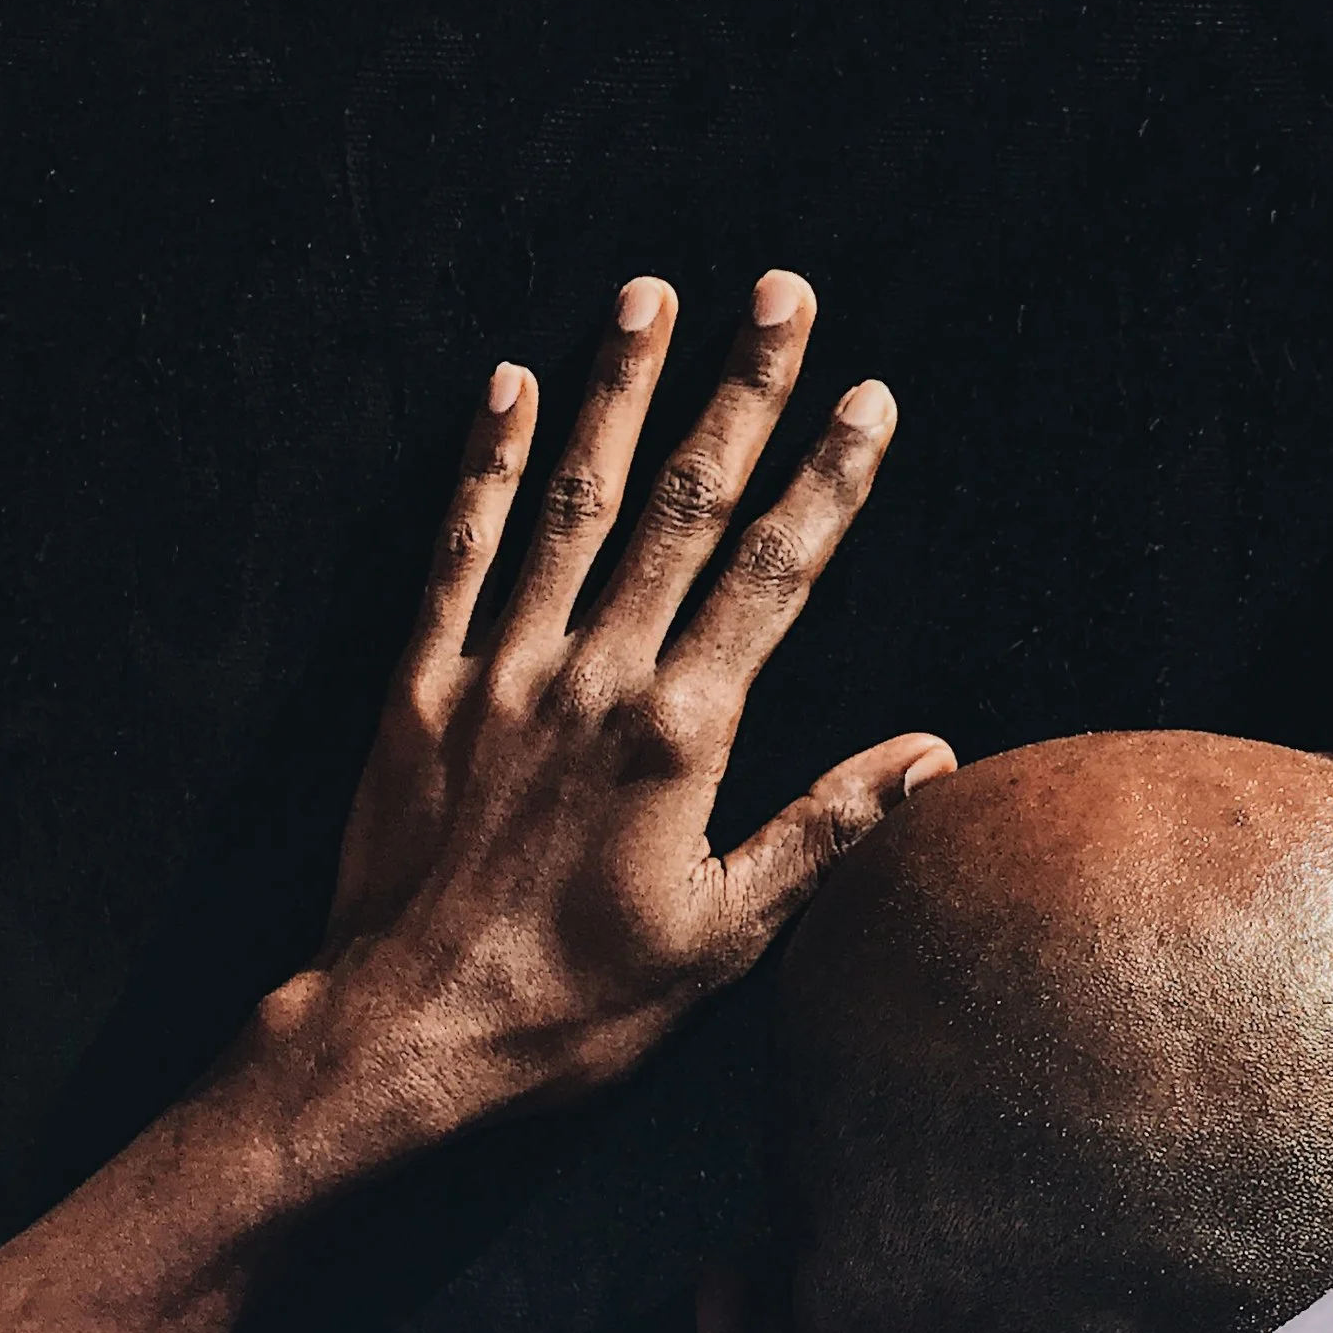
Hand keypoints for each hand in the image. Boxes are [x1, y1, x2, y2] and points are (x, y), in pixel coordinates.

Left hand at [286, 266, 952, 1151]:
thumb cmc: (576, 1008)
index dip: (831, 477)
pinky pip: (456, 549)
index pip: (777, 573)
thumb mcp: (726, 937)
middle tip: (780, 294)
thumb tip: (928, 753)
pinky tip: (508, 386)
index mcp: (682, 733)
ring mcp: (500, 672)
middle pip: (686, 505)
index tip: (872, 396)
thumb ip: (824, 830)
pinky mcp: (419, 688)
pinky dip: (483, 463)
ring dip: (617, 390)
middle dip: (741, 390)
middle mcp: (595, 678)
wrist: (404, 1038)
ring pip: (573, 500)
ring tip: (649, 294)